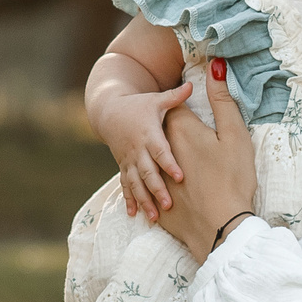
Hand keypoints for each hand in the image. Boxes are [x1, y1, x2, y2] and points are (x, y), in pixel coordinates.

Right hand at [92, 79, 193, 219]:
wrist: (109, 112)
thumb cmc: (139, 106)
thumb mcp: (156, 100)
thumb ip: (175, 97)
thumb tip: (193, 85)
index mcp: (148, 134)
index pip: (160, 150)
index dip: (169, 163)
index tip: (180, 176)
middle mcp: (137, 150)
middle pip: (148, 172)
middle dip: (157, 189)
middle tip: (169, 204)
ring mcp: (129, 161)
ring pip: (136, 183)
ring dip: (144, 200)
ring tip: (154, 216)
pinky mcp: (124, 167)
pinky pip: (125, 185)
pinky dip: (129, 200)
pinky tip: (134, 214)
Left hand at [157, 60, 257, 260]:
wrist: (221, 228)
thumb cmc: (232, 179)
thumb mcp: (234, 135)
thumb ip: (223, 99)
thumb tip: (215, 64)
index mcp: (180, 130)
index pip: (175, 106)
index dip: (183, 103)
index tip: (188, 102)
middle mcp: (160, 151)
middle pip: (161, 132)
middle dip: (169, 130)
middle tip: (184, 134)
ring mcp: (156, 179)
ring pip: (152, 163)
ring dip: (159, 161)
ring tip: (173, 162)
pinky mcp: (157, 204)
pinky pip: (151, 193)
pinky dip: (155, 190)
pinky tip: (161, 194)